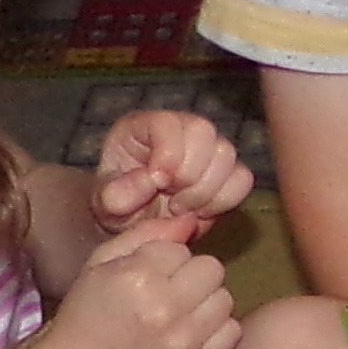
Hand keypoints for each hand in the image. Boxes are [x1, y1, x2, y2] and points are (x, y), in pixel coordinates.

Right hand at [33, 211, 243, 348]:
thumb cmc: (89, 311)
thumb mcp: (102, 262)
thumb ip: (147, 235)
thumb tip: (190, 220)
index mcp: (138, 277)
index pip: (182, 249)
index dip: (166, 258)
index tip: (150, 273)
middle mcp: (165, 309)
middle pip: (212, 269)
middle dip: (192, 274)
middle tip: (170, 289)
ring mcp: (185, 340)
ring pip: (225, 299)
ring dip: (206, 300)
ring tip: (180, 310)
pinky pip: (232, 330)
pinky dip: (216, 328)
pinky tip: (191, 330)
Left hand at [90, 108, 249, 235]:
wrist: (138, 226)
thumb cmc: (119, 207)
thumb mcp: (104, 205)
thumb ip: (117, 194)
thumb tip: (149, 181)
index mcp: (143, 126)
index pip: (168, 122)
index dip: (168, 153)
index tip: (158, 183)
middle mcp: (180, 129)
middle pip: (204, 131)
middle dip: (189, 174)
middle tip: (170, 200)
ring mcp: (208, 148)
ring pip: (226, 154)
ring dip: (205, 191)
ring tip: (181, 208)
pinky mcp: (228, 172)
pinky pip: (243, 179)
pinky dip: (224, 200)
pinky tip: (201, 211)